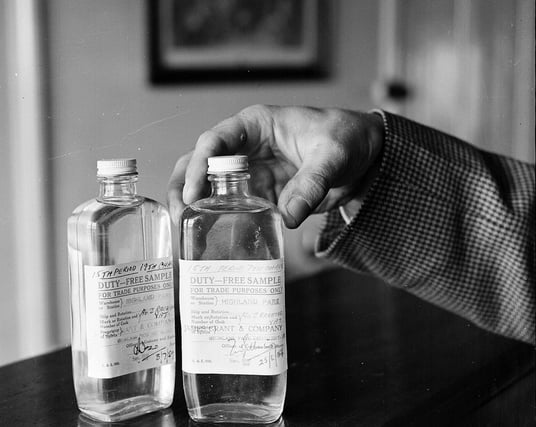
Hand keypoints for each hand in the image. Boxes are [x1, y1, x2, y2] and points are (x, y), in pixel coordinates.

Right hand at [167, 105, 383, 227]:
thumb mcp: (332, 156)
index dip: (199, 165)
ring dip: (195, 208)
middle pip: (199, 163)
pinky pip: (233, 208)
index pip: (215, 141)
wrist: (366, 156)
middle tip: (180, 215)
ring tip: (188, 233)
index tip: (194, 194)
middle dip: (184, 187)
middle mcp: (245, 148)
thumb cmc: (346, 139)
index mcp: (255, 125)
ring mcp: (250, 173)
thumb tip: (288, 216)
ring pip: (209, 187)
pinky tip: (212, 241)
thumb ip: (311, 184)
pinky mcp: (260, 194)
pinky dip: (220, 223)